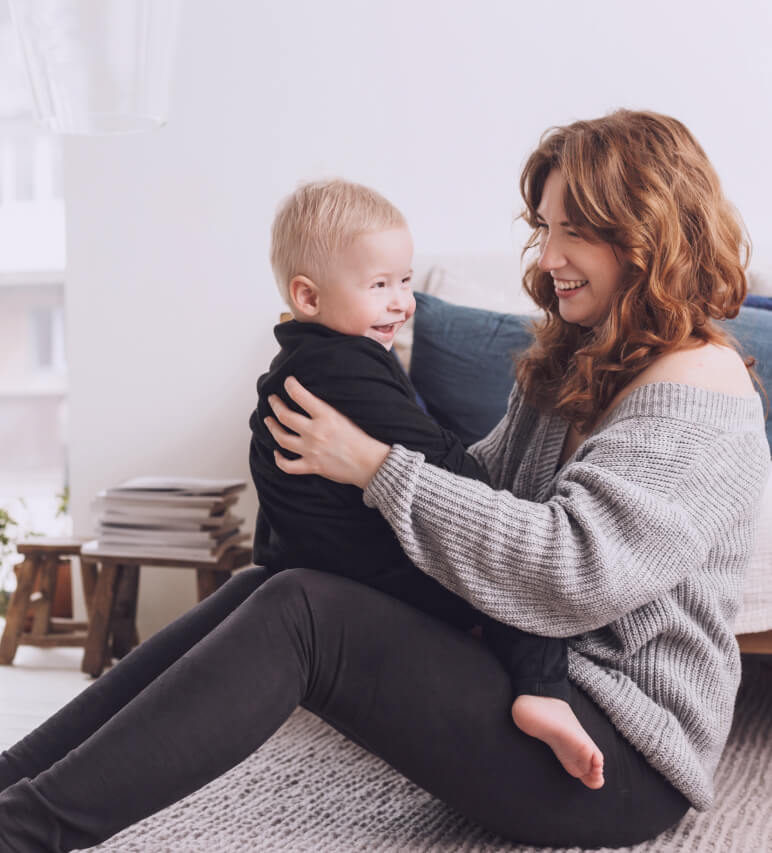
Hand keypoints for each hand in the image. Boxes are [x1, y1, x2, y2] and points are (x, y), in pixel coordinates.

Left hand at [264, 376, 391, 489]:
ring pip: (281, 438)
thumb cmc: (365, 439)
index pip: (300, 395)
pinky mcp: (312, 466)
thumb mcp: (348, 414)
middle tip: (272, 399)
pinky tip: (276, 453)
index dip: (290, 386)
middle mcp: (315, 432)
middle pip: (285, 416)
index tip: (287, 382)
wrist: (371, 463)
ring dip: (272, 428)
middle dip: (275, 405)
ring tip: (269, 421)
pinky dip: (279, 459)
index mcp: (326, 416)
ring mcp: (311, 450)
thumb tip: (315, 399)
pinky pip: (288, 465)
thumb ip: (328, 408)